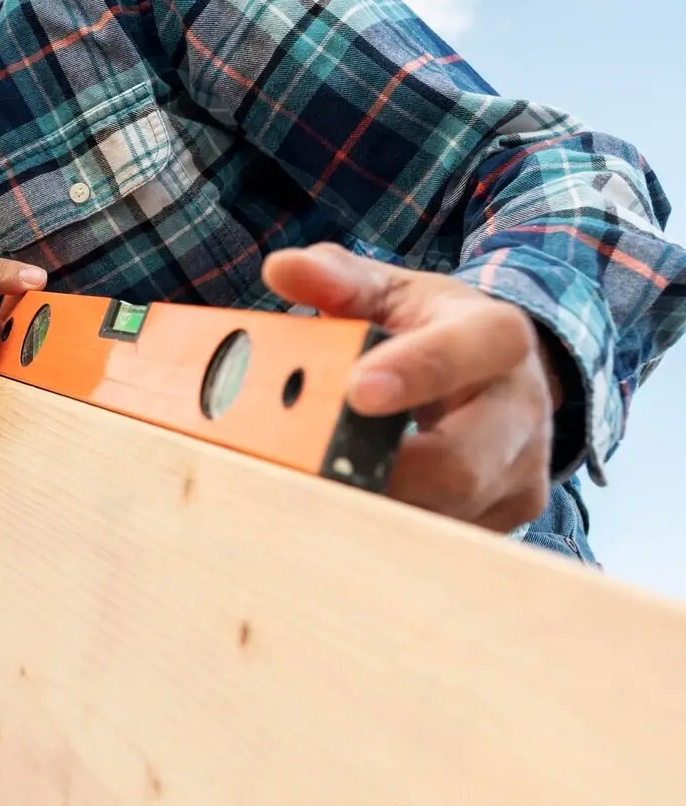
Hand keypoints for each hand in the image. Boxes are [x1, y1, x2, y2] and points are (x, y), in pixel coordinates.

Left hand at [262, 242, 560, 531]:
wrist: (507, 373)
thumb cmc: (436, 329)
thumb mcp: (393, 292)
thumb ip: (338, 280)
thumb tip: (283, 269)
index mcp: (496, 336)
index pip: (459, 355)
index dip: (411, 374)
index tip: (355, 391)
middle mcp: (522, 409)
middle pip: (462, 463)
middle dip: (387, 474)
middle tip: (316, 475)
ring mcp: (522, 471)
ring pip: (448, 514)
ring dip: (380, 510)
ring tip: (319, 495)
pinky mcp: (509, 515)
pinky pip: (446, 537)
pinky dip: (393, 532)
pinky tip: (349, 517)